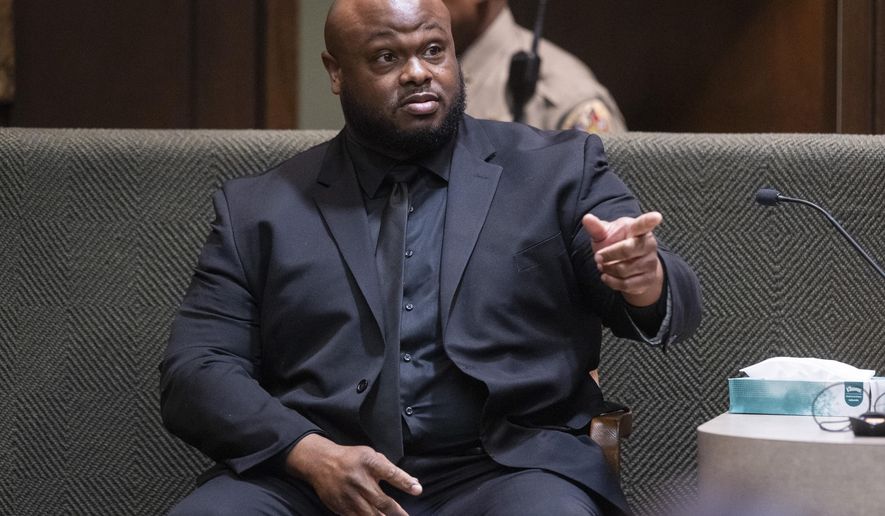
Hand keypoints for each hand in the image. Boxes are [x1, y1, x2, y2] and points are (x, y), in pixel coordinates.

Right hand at [285, 434, 421, 515]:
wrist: (320, 463)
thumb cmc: (351, 459)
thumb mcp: (371, 456)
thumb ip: (391, 470)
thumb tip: (414, 483)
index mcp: (369, 463)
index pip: (391, 473)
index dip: (405, 482)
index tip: (417, 490)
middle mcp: (359, 480)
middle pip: (382, 501)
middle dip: (397, 512)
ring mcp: (349, 496)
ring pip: (370, 515)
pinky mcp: (341, 507)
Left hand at [582, 211, 664, 306]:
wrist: (631, 266)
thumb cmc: (616, 244)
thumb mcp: (605, 235)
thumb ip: (597, 228)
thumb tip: (587, 218)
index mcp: (638, 230)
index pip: (644, 224)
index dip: (650, 220)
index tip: (656, 216)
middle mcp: (648, 244)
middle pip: (627, 250)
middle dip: (608, 255)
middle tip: (597, 257)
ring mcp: (650, 262)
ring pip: (624, 269)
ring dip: (608, 269)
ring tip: (603, 266)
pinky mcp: (648, 279)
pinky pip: (626, 284)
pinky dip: (611, 281)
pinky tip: (606, 276)